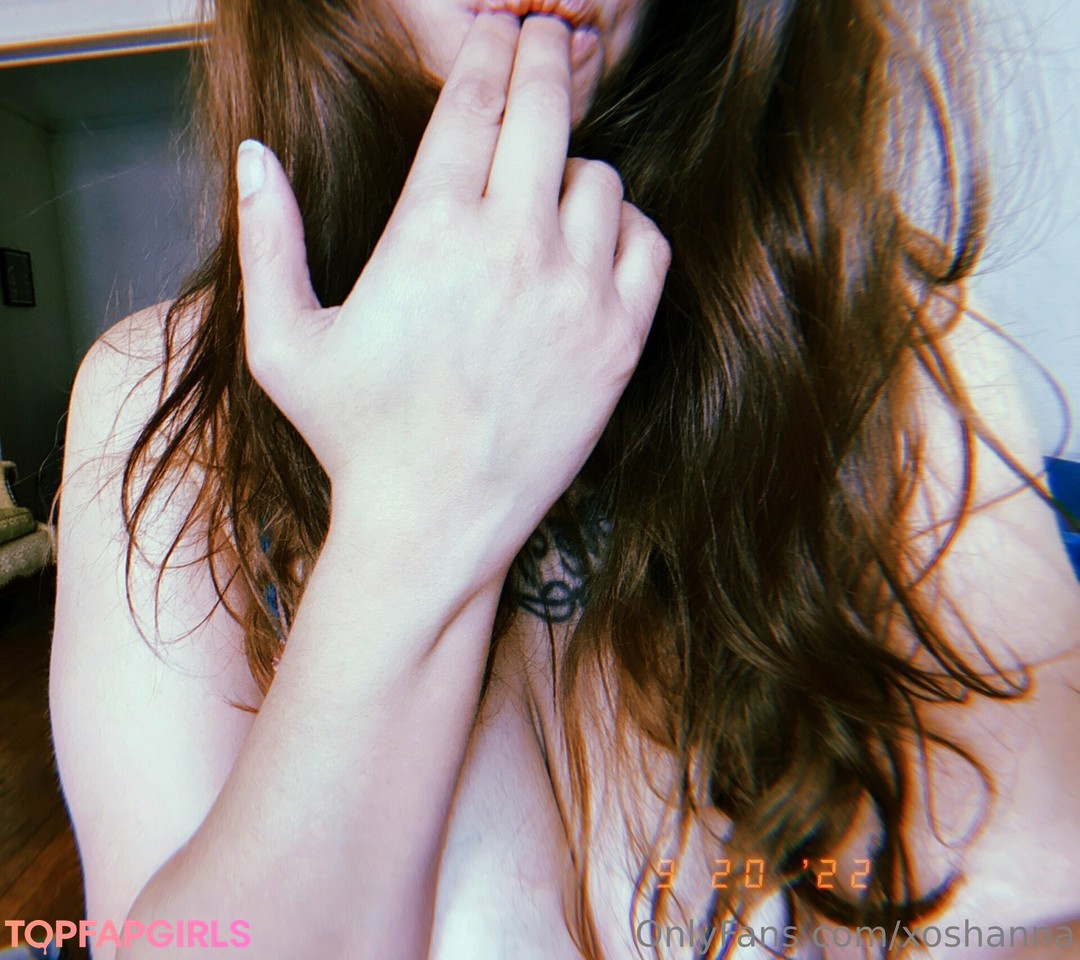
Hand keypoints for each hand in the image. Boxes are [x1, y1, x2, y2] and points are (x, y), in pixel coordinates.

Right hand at [236, 12, 669, 588]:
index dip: (488, 53)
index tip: (497, 31)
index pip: (472, 101)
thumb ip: (266, 240)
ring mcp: (574, 293)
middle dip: (542, 62)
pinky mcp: (619, 341)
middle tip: (542, 44)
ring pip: (601, 178)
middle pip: (545, 111)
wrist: (433, 522)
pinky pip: (646, 244)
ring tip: (549, 188)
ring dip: (574, 169)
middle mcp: (510, 246)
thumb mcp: (283, 342)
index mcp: (428, 230)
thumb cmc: (354, 437)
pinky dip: (627, 230)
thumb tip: (255, 153)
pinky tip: (593, 244)